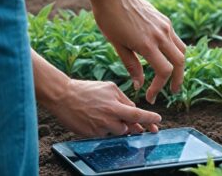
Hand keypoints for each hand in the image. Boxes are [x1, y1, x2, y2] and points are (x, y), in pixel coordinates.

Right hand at [46, 79, 161, 136]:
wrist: (62, 96)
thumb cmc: (87, 90)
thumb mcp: (109, 88)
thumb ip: (124, 99)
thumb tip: (134, 109)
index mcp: (115, 105)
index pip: (137, 115)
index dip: (150, 119)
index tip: (158, 121)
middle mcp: (109, 118)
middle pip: (129, 127)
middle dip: (136, 127)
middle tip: (141, 127)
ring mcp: (100, 128)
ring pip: (118, 132)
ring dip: (119, 126)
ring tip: (107, 115)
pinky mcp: (91, 134)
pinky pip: (105, 134)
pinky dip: (106, 128)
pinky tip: (97, 119)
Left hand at [91, 0, 185, 103]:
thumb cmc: (109, 18)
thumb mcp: (118, 45)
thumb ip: (132, 66)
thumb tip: (139, 85)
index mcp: (147, 44)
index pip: (164, 72)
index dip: (159, 87)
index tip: (150, 96)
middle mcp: (160, 35)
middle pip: (179, 63)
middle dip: (177, 80)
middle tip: (172, 92)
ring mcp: (165, 26)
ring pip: (181, 51)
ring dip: (179, 66)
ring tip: (173, 76)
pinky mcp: (164, 20)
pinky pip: (176, 40)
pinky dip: (175, 52)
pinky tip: (166, 57)